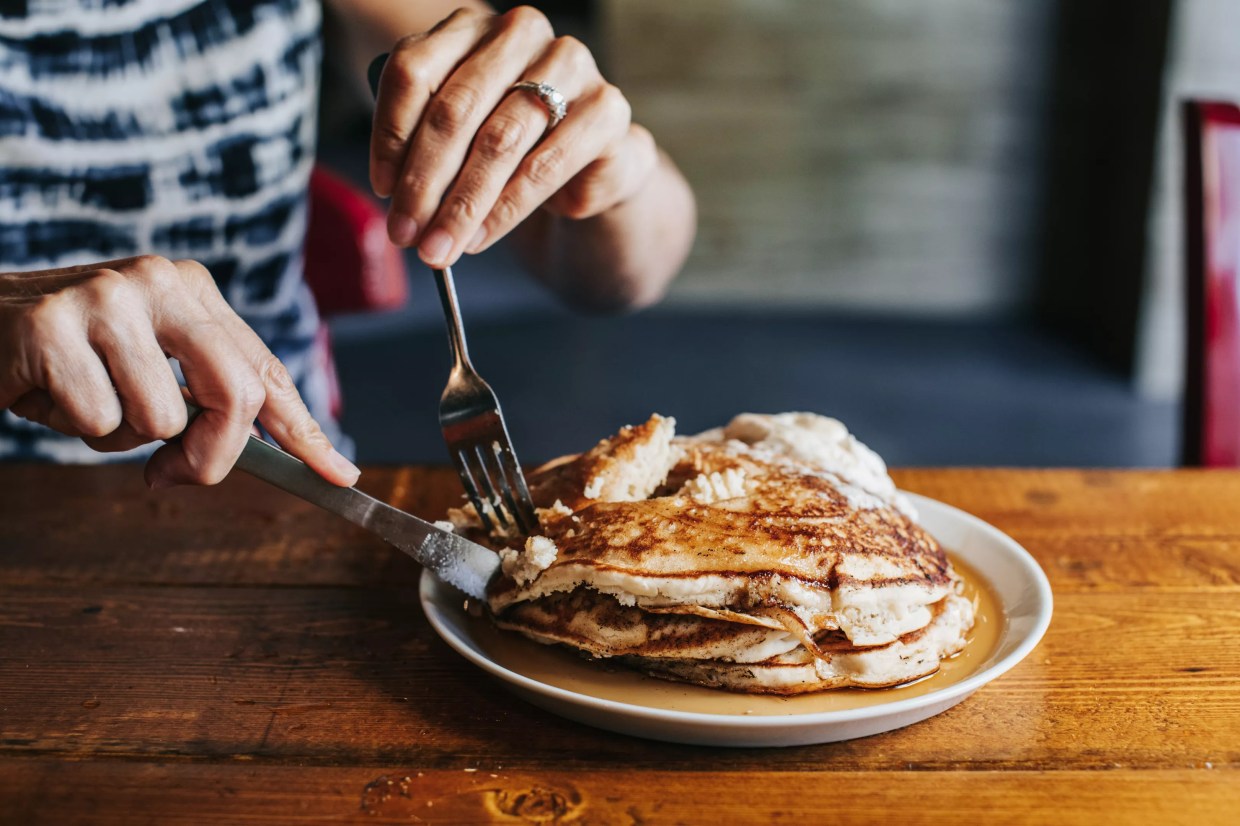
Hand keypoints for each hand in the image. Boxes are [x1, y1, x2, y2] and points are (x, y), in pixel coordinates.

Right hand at [0, 256, 359, 488]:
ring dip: (118, 434)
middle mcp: (160, 283)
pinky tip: (45, 388)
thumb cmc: (63, 358)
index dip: (304, 430)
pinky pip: (98, 420)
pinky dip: (71, 425)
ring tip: (80, 392)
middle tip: (172, 474)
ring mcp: (107, 296)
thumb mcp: (145, 371)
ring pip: (162, 419)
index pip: (265, 370)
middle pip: (236, 394)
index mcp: (193, 291)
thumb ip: (201, 404)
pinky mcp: (52, 324)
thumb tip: (252, 457)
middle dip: (213, 454)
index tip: (340, 473)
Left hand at [370, 5, 657, 267]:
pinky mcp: (607, 111)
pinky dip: (507, 210)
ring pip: (499, 139)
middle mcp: (523, 33)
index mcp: (473, 26)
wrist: (593, 166)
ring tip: (442, 246)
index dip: (391, 134)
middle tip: (405, 232)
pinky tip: (482, 236)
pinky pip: (545, 166)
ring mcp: (572, 67)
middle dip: (424, 181)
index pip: (414, 70)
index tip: (383, 188)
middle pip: (455, 108)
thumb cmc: (516, 147)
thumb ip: (427, 147)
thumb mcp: (463, 136)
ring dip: (463, 203)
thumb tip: (397, 198)